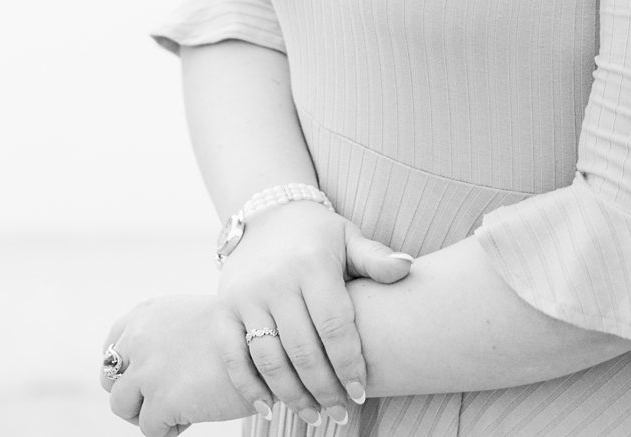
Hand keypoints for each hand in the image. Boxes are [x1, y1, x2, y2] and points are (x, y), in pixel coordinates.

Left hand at [100, 293, 251, 435]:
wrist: (268, 345)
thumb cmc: (239, 334)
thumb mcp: (193, 317)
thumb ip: (164, 334)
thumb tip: (142, 369)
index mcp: (145, 314)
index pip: (112, 347)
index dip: (127, 369)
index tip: (145, 380)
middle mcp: (139, 339)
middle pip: (111, 380)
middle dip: (134, 393)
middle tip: (164, 398)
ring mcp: (147, 371)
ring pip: (121, 406)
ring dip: (146, 412)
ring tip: (179, 408)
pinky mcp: (161, 401)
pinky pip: (148, 429)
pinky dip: (169, 429)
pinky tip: (194, 415)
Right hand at [210, 201, 412, 415]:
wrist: (265, 215)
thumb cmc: (317, 235)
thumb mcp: (348, 237)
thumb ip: (376, 258)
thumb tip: (407, 266)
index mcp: (311, 264)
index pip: (334, 326)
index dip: (348, 364)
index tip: (360, 391)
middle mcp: (275, 281)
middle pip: (303, 350)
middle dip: (324, 389)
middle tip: (340, 413)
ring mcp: (246, 297)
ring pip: (269, 359)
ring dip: (292, 396)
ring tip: (314, 416)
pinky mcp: (223, 309)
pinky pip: (232, 356)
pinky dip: (248, 387)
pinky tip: (269, 408)